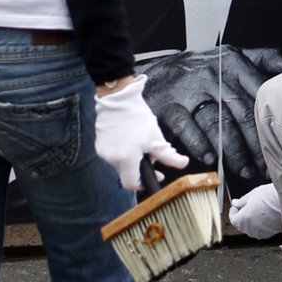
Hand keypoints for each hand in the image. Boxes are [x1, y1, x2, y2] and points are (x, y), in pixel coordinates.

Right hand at [92, 74, 191, 192]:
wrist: (117, 98)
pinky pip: (112, 154)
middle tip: (150, 152)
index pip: (131, 184)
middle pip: (127, 173)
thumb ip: (168, 156)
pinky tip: (128, 138)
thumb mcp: (155, 137)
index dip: (143, 183)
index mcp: (126, 159)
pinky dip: (121, 151)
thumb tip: (183, 164)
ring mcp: (102, 152)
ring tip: (138, 142)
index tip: (154, 174)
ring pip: (120, 163)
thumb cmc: (137, 117)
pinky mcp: (98, 144)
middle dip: (139, 167)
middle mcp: (111, 159)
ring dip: (130, 158)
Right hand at [136, 46, 281, 194]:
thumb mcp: (231, 56)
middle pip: (240, 113)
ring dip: (232, 151)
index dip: (268, 121)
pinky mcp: (170, 106)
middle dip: (254, 144)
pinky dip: (199, 144)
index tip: (279, 143)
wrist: (159, 72)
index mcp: (232, 63)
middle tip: (264, 167)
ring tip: (244, 170)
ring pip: (217, 123)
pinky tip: (210, 158)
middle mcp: (213, 76)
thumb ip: (261, 58)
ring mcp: (190, 91)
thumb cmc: (202, 70)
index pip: (257, 93)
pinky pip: (187, 127)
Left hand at [228, 184, 281, 240]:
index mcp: (243, 220)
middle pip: (241, 225)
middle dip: (241, 216)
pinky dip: (260, 224)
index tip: (236, 205)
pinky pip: (260, 230)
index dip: (233, 211)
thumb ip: (241, 201)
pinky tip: (265, 215)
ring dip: (251, 221)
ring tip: (258, 209)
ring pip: (251, 228)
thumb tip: (235, 203)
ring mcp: (261, 233)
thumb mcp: (253, 194)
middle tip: (247, 205)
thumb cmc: (271, 196)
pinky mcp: (270, 233)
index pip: (233, 219)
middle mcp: (250, 229)